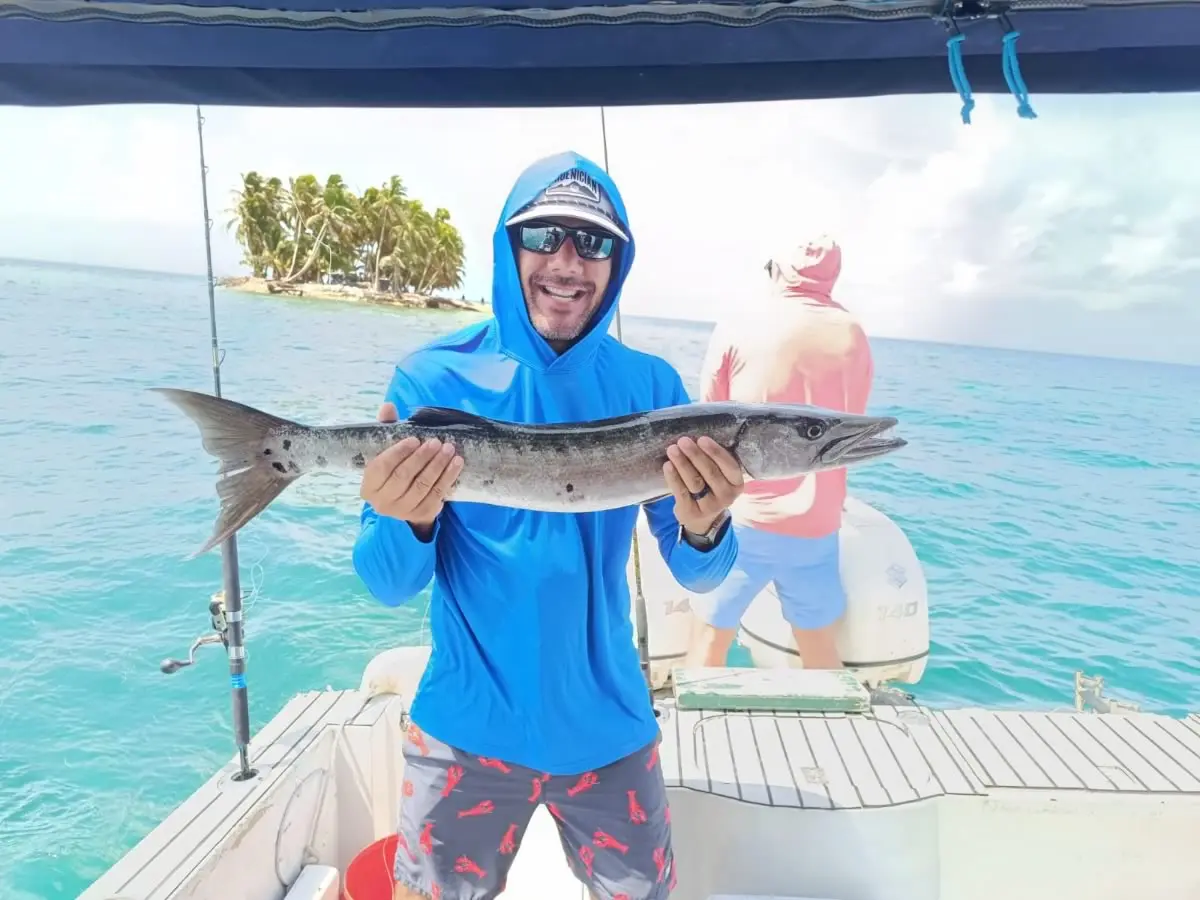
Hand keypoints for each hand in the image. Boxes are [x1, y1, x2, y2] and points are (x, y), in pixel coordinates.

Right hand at [359, 402, 463, 536]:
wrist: (405, 502)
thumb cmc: (394, 471)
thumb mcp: (387, 452)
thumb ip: (387, 429)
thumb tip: (388, 406)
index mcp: (369, 486)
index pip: (381, 467)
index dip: (398, 452)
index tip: (414, 439)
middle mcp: (382, 502)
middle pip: (403, 477)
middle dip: (422, 457)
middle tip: (436, 442)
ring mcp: (403, 511)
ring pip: (422, 486)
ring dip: (438, 466)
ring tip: (449, 449)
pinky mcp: (423, 514)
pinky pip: (437, 494)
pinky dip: (448, 478)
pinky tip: (456, 464)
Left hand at [662, 436, 744, 534]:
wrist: (701, 518)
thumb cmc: (710, 487)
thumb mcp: (720, 476)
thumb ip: (714, 460)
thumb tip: (695, 438)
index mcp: (736, 483)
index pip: (729, 466)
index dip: (715, 452)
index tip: (702, 439)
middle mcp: (727, 496)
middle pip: (710, 472)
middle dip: (695, 455)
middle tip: (683, 441)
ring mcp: (710, 506)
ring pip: (695, 481)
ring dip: (682, 463)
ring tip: (672, 449)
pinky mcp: (692, 512)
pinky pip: (681, 492)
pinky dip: (673, 477)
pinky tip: (668, 465)